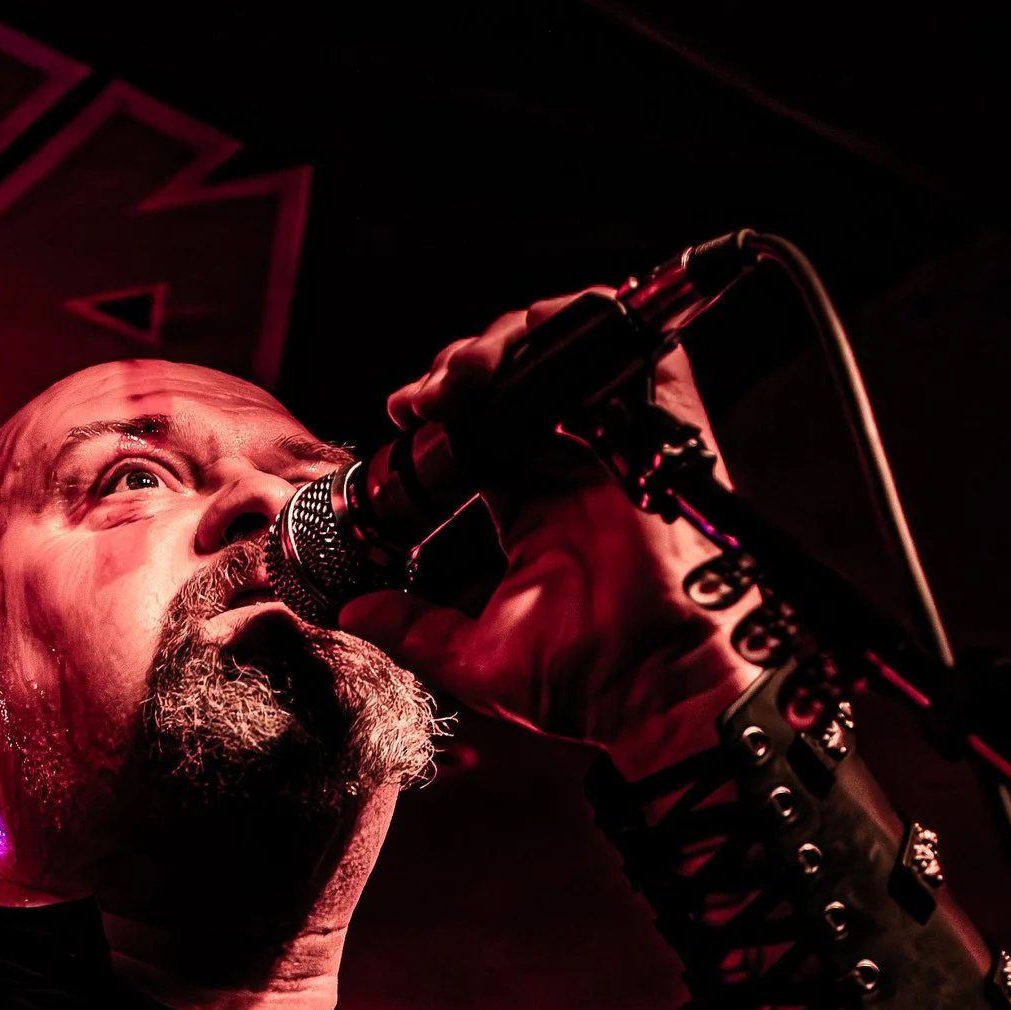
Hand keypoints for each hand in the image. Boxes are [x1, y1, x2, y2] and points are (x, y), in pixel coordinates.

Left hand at [338, 296, 759, 784]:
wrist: (649, 687)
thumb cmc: (583, 682)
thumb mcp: (468, 657)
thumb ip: (409, 627)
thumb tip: (351, 610)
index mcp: (533, 506)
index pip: (478, 429)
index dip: (436, 413)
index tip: (402, 417)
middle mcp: (573, 465)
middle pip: (511, 379)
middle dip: (457, 368)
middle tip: (421, 398)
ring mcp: (615, 441)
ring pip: (555, 351)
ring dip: (499, 343)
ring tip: (457, 376)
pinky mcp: (659, 425)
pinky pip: (625, 344)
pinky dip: (574, 322)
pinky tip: (523, 346)